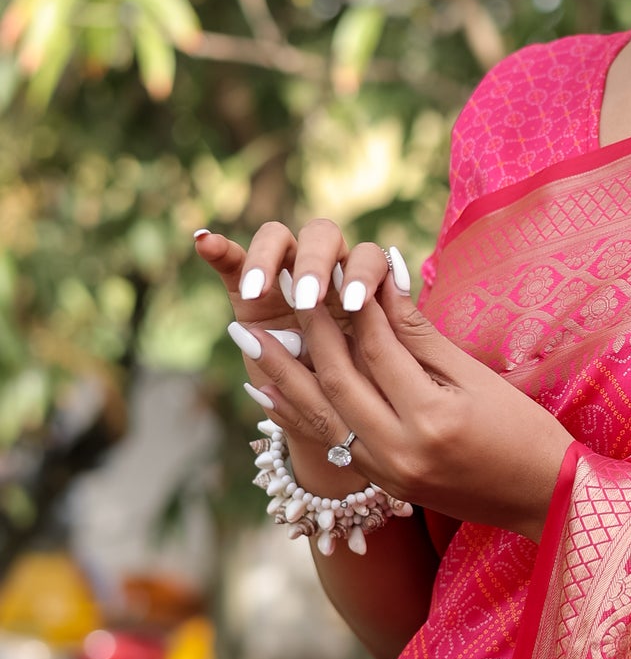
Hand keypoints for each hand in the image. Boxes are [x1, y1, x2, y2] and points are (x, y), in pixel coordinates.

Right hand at [196, 216, 403, 439]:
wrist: (338, 422)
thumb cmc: (374, 394)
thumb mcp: (383, 370)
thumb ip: (391, 332)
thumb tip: (398, 285)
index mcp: (368, 282)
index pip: (368, 253)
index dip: (362, 272)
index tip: (355, 304)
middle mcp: (328, 271)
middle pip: (323, 236)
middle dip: (315, 263)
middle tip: (308, 299)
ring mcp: (286, 276)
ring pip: (278, 239)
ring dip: (268, 258)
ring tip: (259, 290)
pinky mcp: (248, 289)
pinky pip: (233, 259)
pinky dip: (218, 248)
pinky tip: (205, 242)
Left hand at [228, 239, 572, 541]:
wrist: (543, 499)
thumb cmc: (523, 431)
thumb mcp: (478, 378)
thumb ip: (422, 335)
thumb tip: (382, 281)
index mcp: (432, 418)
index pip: (379, 347)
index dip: (358, 304)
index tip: (340, 268)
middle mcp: (400, 450)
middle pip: (338, 379)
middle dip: (307, 331)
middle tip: (280, 291)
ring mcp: (386, 474)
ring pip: (319, 415)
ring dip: (279, 374)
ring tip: (245, 339)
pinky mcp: (381, 485)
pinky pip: (327, 442)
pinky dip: (295, 414)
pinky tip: (268, 390)